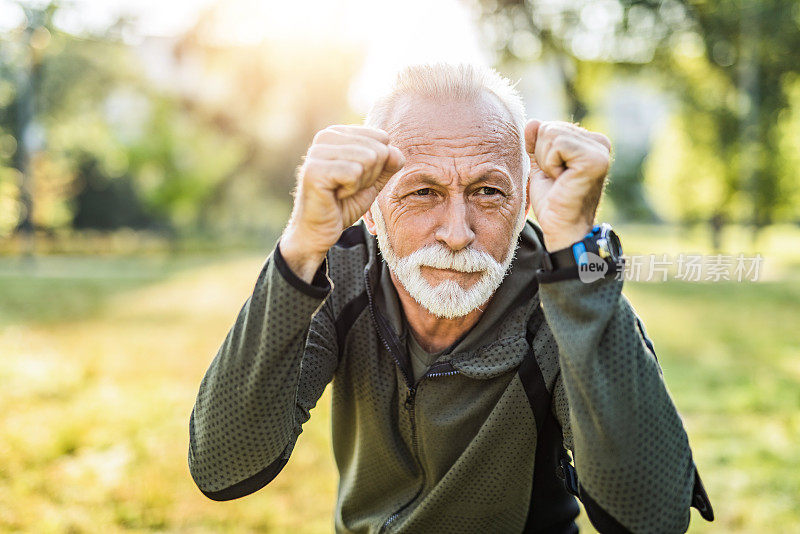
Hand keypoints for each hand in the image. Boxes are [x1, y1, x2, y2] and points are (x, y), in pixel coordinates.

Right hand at [281, 125, 404, 281]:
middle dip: (370, 176)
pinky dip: (350, 190)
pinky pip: (354, 172)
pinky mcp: (314, 168)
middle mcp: (326, 136)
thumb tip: (395, 152)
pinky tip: (335, 195)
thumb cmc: (344, 204)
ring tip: (341, 191)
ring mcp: (317, 151)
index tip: (356, 179)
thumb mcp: (373, 181)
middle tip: (348, 188)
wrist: (320, 231)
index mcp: (339, 133)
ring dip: (360, 184)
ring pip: (368, 158)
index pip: (382, 138)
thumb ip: (388, 163)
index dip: (378, 166)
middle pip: (377, 149)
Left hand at [525, 120, 610, 251]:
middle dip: (542, 156)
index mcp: (589, 142)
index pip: (548, 127)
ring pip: (550, 133)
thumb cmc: (553, 201)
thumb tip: (532, 122)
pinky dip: (551, 163)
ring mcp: (600, 149)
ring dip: (546, 161)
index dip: (541, 153)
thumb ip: (536, 143)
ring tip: (560, 180)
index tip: (555, 175)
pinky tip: (562, 179)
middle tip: (557, 179)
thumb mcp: (541, 166)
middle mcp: (599, 142)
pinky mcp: (594, 158)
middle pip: (548, 127)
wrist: (561, 228)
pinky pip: (557, 143)